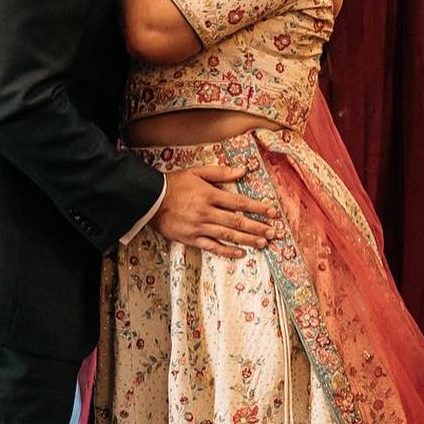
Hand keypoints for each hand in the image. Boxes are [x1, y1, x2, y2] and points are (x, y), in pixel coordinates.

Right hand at [153, 165, 276, 256]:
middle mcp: (207, 212)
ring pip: (228, 235)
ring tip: (263, 243)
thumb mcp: (197, 171)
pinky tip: (240, 254)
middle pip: (237, 221)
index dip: (258, 208)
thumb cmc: (174, 183)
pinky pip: (212, 247)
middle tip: (274, 233)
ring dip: (247, 240)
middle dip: (258, 227)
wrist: (150, 199)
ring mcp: (199, 227)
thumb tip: (243, 170)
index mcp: (210, 194)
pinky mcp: (191, 238)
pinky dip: (226, 251)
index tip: (272, 212)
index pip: (240, 202)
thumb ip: (220, 172)